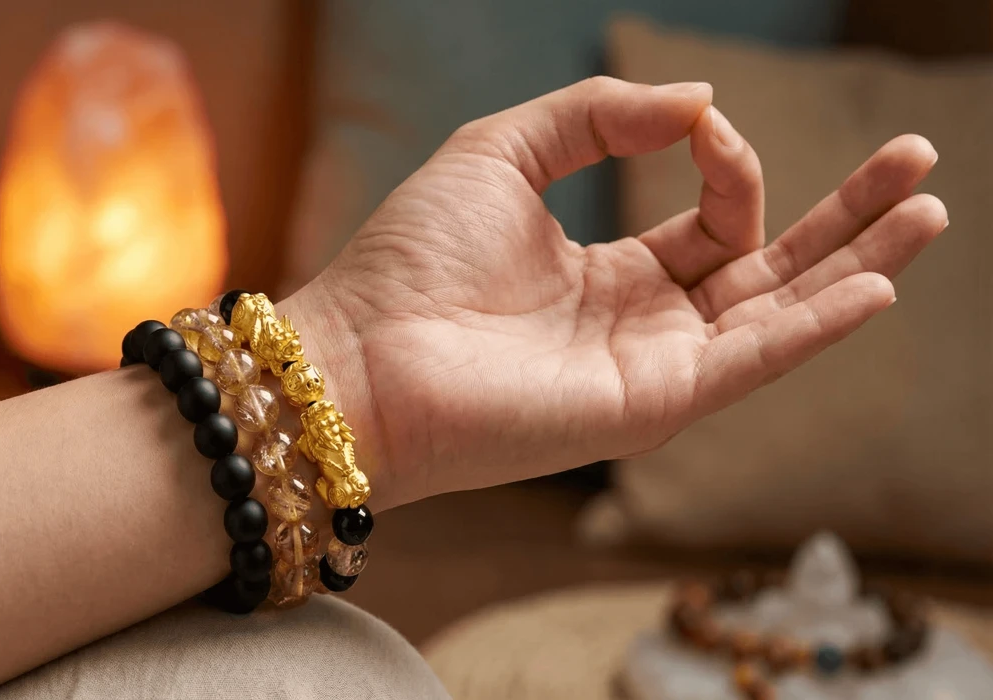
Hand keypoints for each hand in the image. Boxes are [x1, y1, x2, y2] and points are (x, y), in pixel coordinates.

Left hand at [281, 78, 944, 509]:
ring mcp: (650, 370)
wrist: (359, 352)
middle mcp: (640, 326)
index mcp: (608, 273)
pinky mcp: (648, 405)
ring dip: (858, 264)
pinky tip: (875, 285)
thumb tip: (702, 104)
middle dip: (846, 217)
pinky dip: (815, 324)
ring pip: (777, 315)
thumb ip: (599, 113)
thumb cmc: (412, 257)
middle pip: (770, 270)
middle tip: (916, 159)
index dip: (727, 159)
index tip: (703, 123)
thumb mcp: (504, 149)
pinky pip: (748, 361)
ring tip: (928, 208)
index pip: (712, 217)